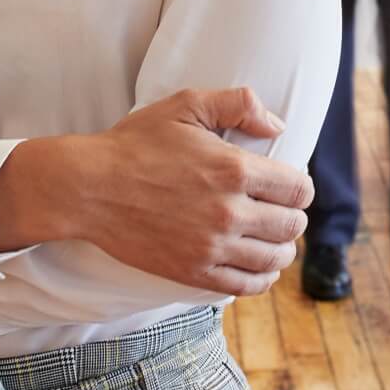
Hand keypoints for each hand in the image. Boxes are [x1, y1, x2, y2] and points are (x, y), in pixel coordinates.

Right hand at [0, 88, 311, 298]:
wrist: (89, 187)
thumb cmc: (135, 143)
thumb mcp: (184, 105)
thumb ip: (237, 104)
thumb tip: (277, 124)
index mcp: (234, 169)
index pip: (298, 189)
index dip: (300, 186)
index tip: (289, 185)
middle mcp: (230, 212)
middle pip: (292, 225)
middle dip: (293, 216)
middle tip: (280, 210)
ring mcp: (213, 246)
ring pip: (274, 258)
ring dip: (282, 248)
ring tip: (273, 239)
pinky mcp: (194, 271)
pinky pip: (248, 285)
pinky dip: (262, 277)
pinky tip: (259, 266)